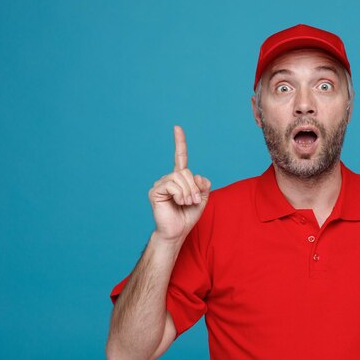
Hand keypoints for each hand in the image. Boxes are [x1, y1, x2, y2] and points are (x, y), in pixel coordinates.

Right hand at [148, 125, 210, 241]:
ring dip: (188, 192)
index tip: (177, 127)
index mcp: (180, 178)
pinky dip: (180, 194)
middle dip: (194, 187)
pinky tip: (178, 202)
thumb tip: (196, 175)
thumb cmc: (188, 215)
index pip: (180, 157)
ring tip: (186, 203)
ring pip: (180, 177)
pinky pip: (172, 185)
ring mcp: (161, 184)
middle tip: (194, 201)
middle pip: (186, 171)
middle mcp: (169, 178)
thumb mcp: (202, 198)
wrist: (178, 231)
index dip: (179, 142)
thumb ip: (203, 184)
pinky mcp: (155, 191)